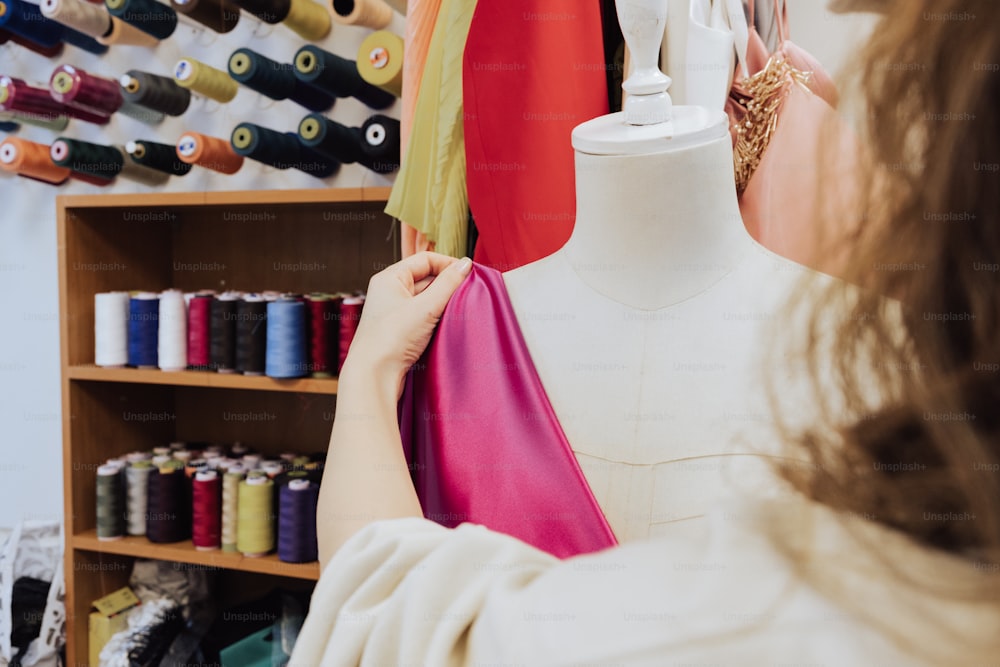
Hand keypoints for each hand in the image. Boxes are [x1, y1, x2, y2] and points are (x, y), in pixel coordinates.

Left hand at [342, 251, 472, 396]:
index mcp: (389, 279)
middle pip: (426, 278)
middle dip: (447, 286)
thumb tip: (465, 265)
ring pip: (425, 299)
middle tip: (466, 294)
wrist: (374, 376)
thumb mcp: (426, 307)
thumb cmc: (391, 340)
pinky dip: (436, 318)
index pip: (425, 260)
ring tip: (456, 311)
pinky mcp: (398, 331)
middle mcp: (389, 292)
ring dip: (442, 303)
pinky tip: (445, 326)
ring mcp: (393, 312)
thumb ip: (448, 283)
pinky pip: (422, 316)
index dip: (448, 264)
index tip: (469, 274)